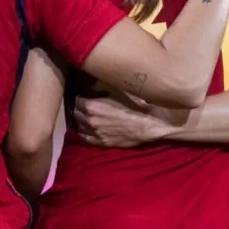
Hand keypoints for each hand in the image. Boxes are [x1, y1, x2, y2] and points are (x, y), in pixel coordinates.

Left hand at [73, 94, 188, 147]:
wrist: (152, 122)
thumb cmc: (136, 103)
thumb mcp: (117, 88)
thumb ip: (100, 86)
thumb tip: (91, 84)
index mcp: (91, 106)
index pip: (76, 100)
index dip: (81, 95)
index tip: (84, 93)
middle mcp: (89, 121)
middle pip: (76, 113)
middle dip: (80, 108)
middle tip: (86, 103)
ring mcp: (96, 134)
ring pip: (79, 127)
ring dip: (81, 120)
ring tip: (87, 115)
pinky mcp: (103, 144)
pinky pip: (86, 138)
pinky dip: (85, 132)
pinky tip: (89, 128)